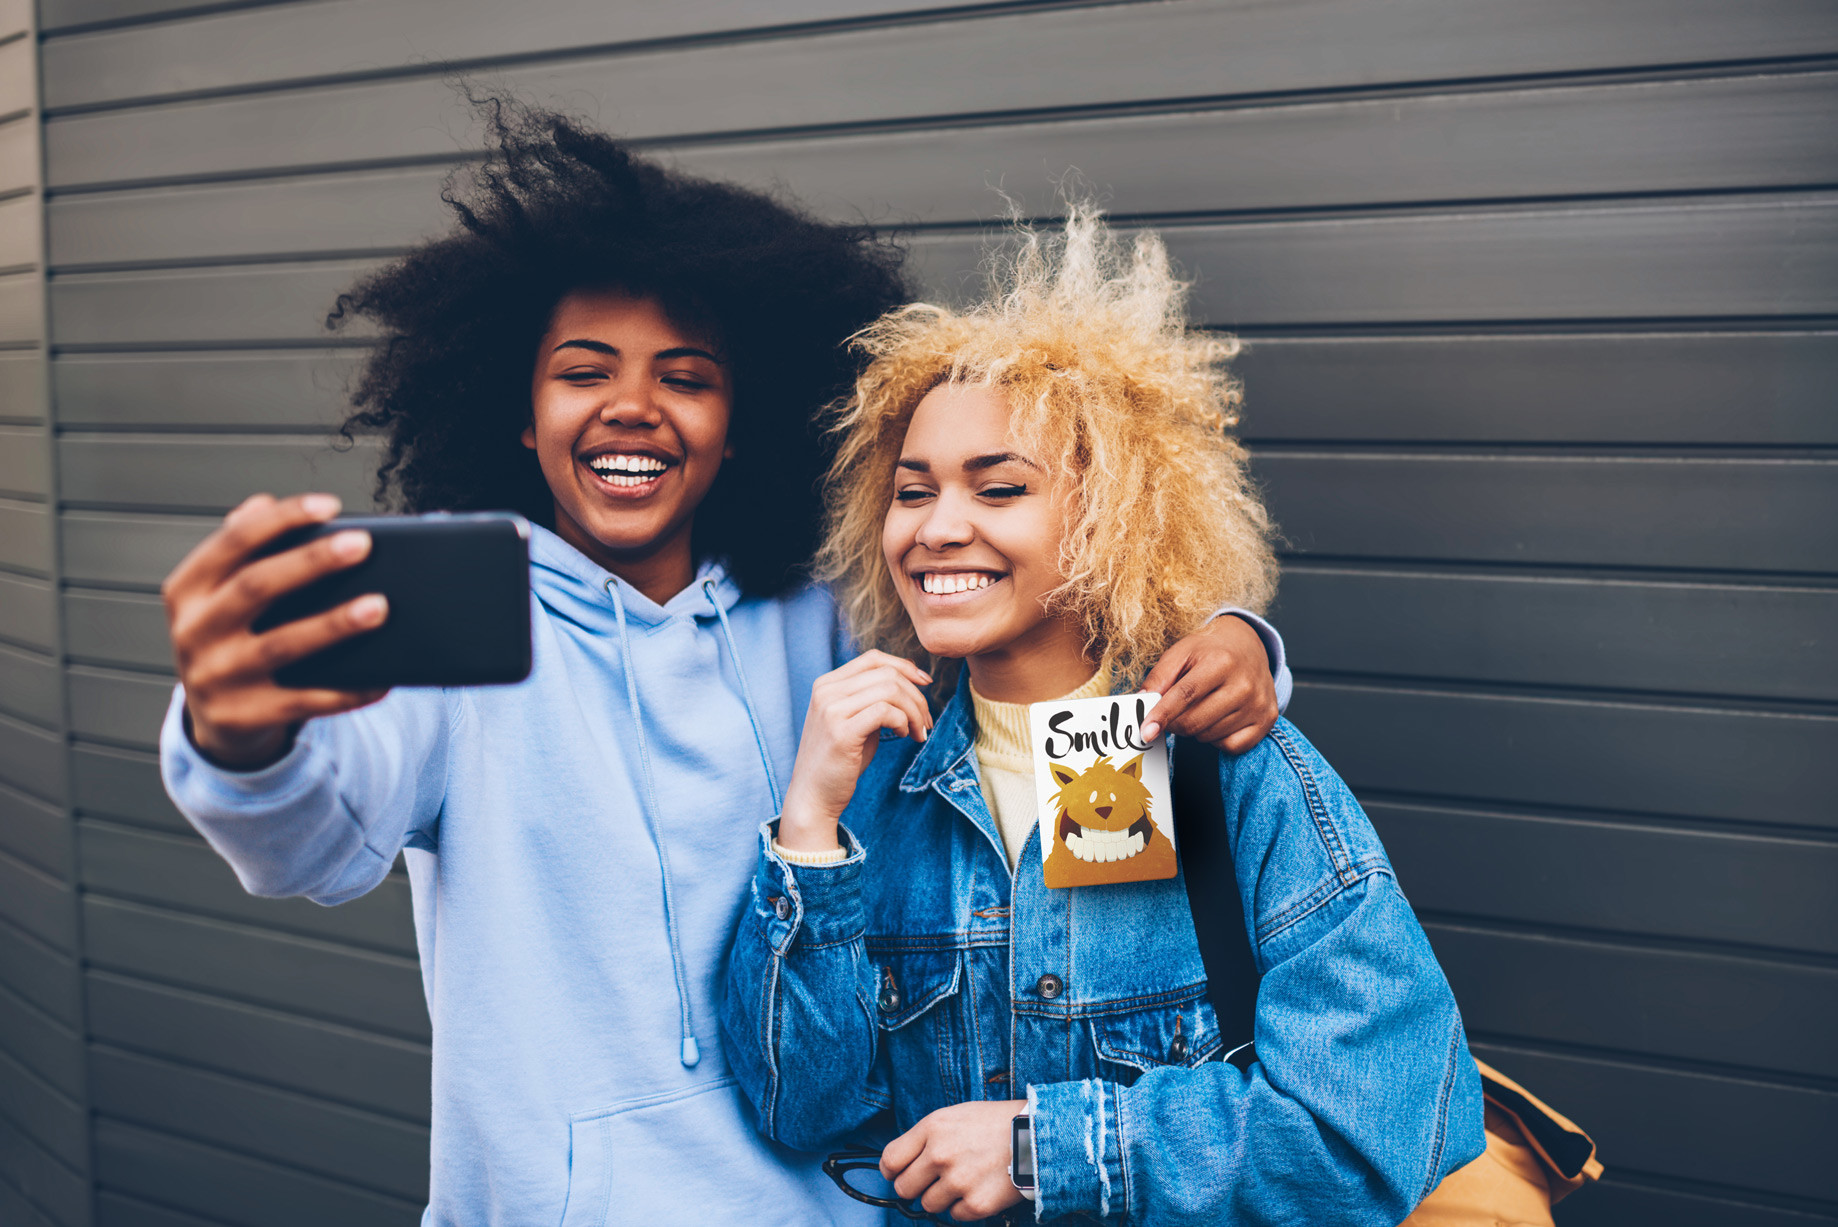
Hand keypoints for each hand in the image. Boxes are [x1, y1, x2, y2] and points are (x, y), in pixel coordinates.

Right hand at [163, 492, 389, 769]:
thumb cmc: (229, 638)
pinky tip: (381, 677)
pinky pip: (304, 701)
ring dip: (333, 625)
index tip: (329, 505)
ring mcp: (216, 677)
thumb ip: (241, 550)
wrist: (214, 717)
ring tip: (379, 606)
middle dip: (311, 563)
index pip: (233, 541)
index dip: (281, 519)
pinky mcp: (244, 716)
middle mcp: (195, 631)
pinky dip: (346, 690)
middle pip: (256, 587)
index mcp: (188, 590)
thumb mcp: (220, 593)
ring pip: (281, 646)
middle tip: (361, 545)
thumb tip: (263, 503)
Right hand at [777, 651, 931, 850]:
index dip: (905, 667)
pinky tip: (904, 736)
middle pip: (887, 674)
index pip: (873, 659)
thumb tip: (911, 680)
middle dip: (916, 696)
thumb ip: (872, 699)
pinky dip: (904, 722)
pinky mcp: (841, 732)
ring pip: (891, 690)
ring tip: (917, 732)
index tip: (925, 684)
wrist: (813, 797)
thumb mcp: (854, 720)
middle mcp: (826, 692)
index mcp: (827, 684)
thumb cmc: (839, 761)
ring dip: (914, 711)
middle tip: (925, 721)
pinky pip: (886, 712)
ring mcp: (831, 710)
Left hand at [880, 1098, 1026, 1221]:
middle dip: (914, 1187)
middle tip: (931, 1181)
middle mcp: (940, 1155)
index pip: (890, 1160)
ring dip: (941, 1197)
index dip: (891, 1171)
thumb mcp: (953, 1116)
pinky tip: (977, 1188)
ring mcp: (957, 1181)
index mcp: (932, 1128)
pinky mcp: (975, 1204)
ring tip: (962, 1180)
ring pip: (928, 1205)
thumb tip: (901, 1163)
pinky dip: (963, 1206)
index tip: (896, 1174)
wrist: (1036, 1136)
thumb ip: (925, 1138)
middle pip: (904, 1188)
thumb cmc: (993, 1124)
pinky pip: (954, 1215)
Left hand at [1140, 614, 1276, 754]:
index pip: (1185, 695)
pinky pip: (1231, 746)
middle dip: (1174, 723)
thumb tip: (1141, 703)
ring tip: (1201, 707)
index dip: (1162, 715)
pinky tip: (1217, 719)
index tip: (1146, 731)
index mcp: (1221, 662)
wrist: (1248, 646)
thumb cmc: (1210, 651)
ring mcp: (1258, 704)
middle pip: (1195, 721)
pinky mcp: (1267, 720)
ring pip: (1209, 736)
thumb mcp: (1181, 652)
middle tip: (1171, 713)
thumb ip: (1158, 677)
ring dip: (1195, 729)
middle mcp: (1244, 684)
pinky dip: (1217, 739)